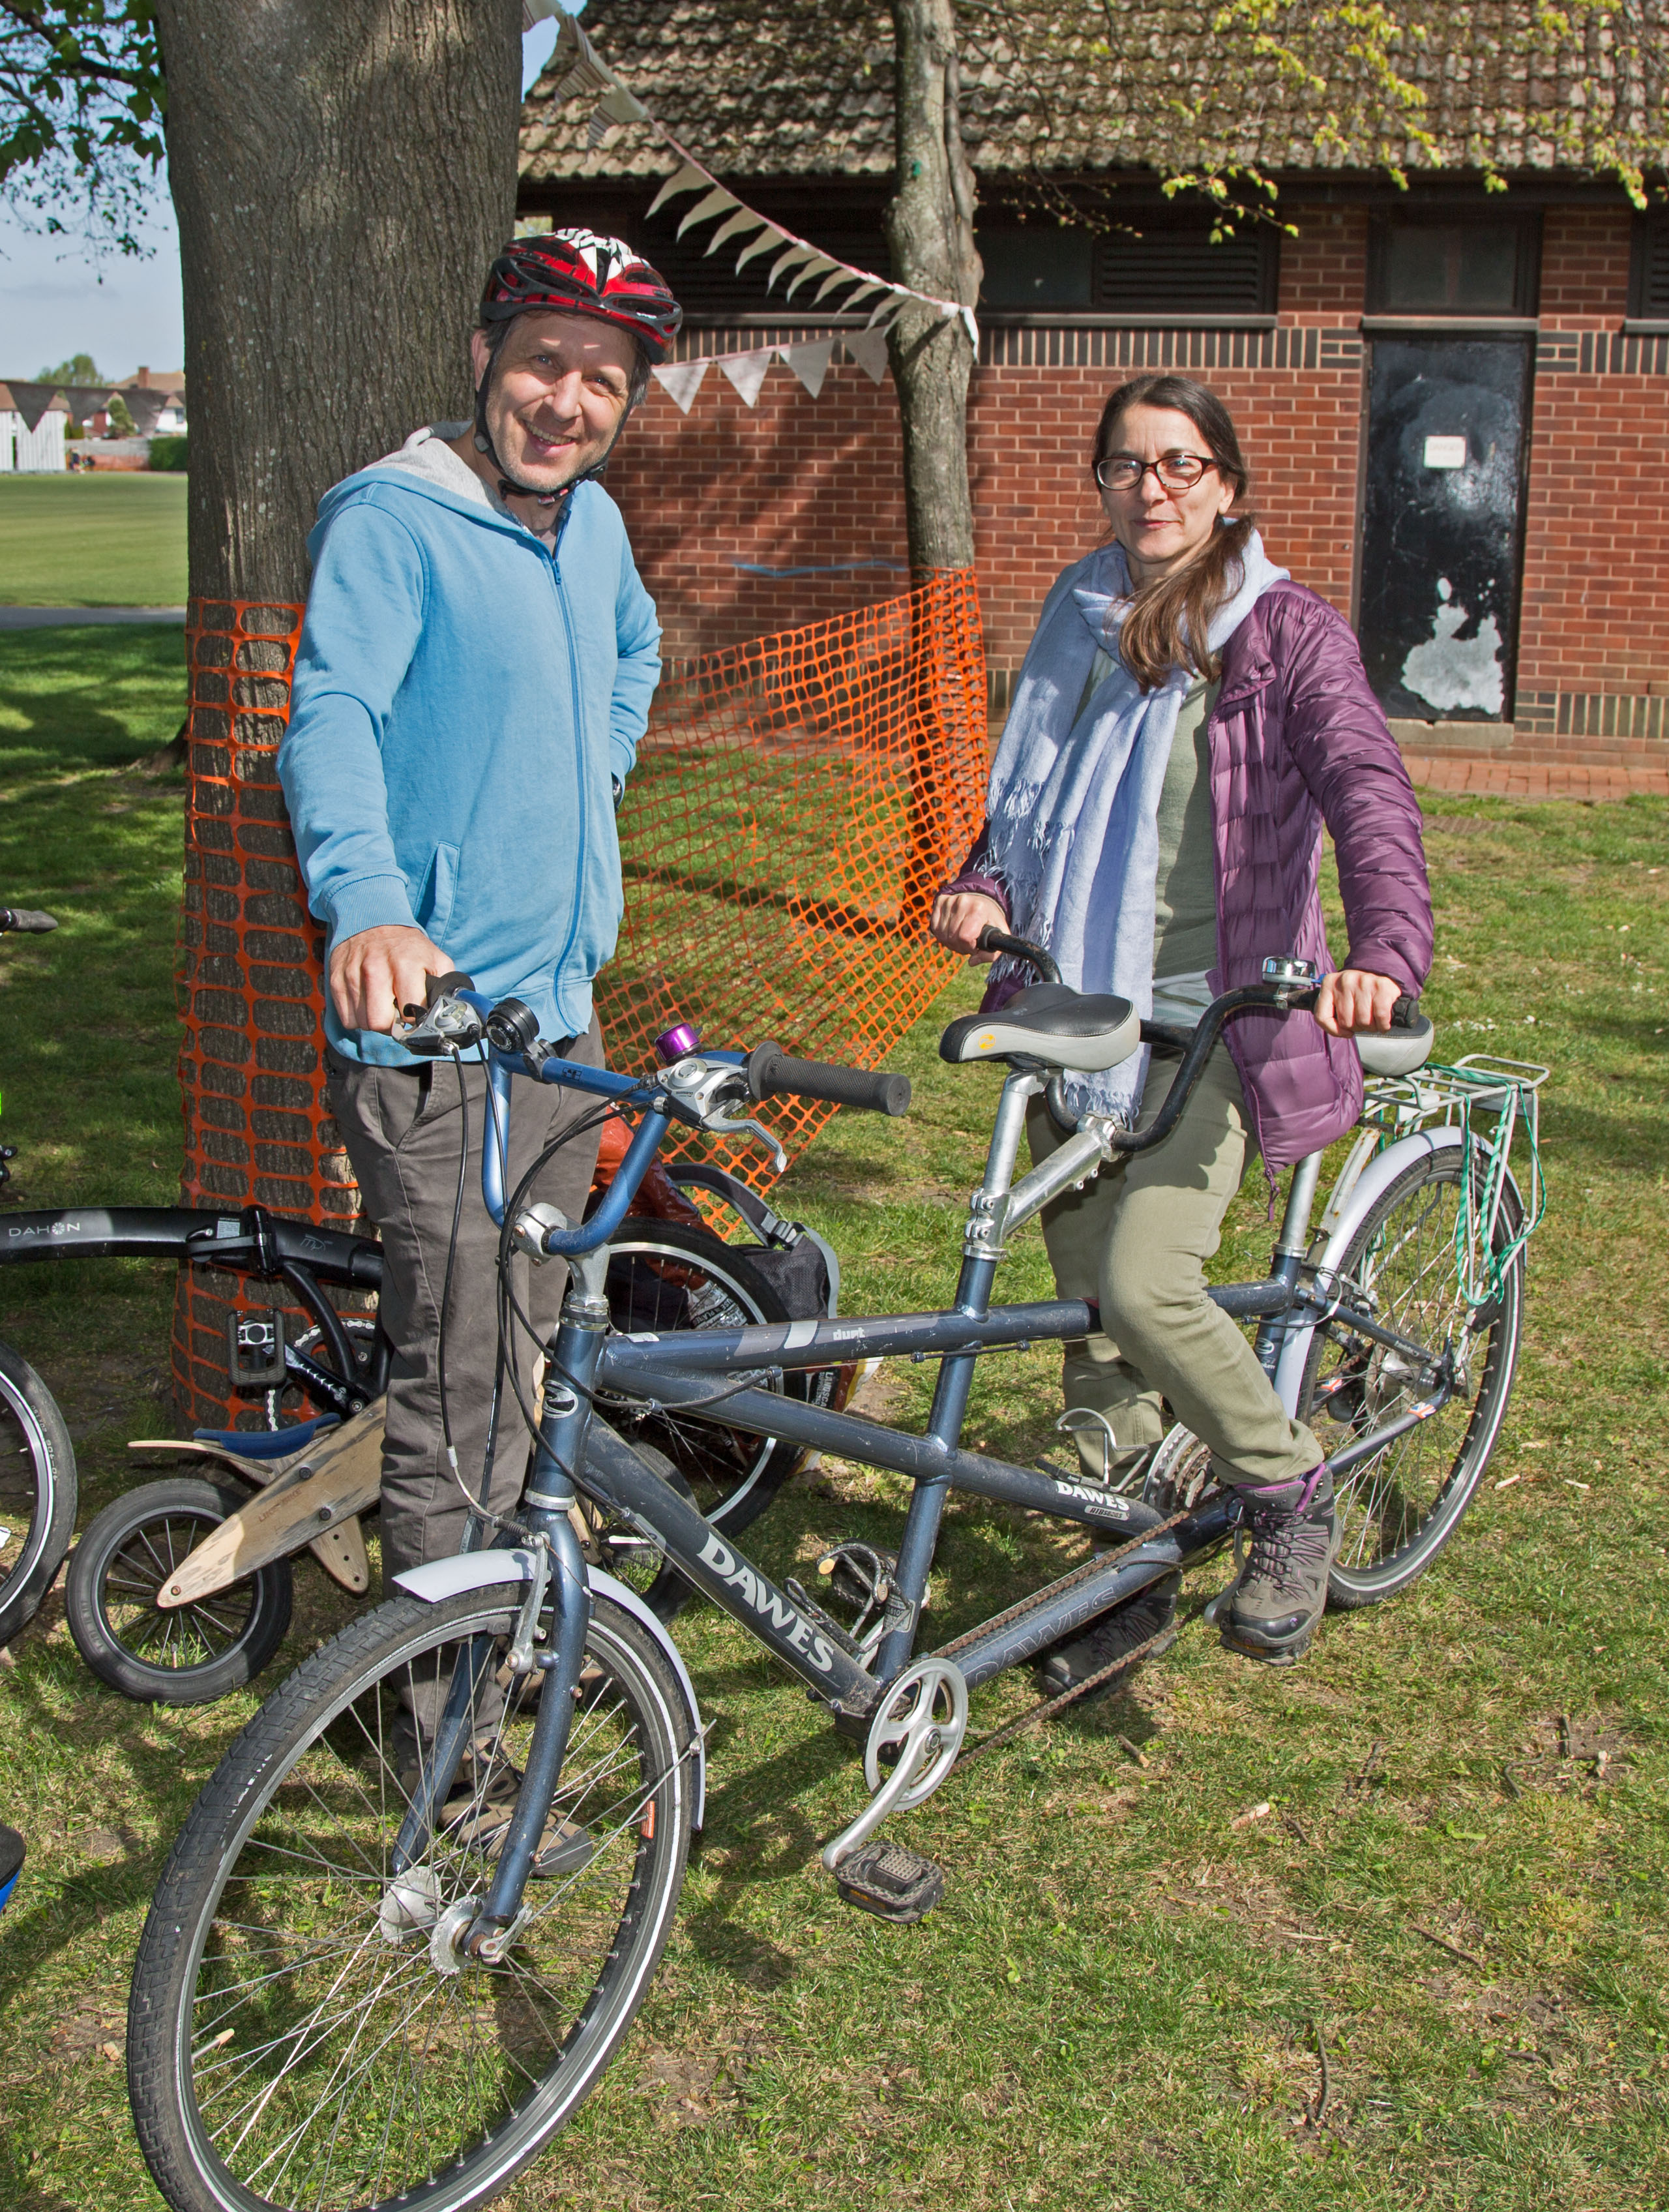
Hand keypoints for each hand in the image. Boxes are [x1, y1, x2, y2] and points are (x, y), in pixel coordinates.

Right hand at [328, 924, 450, 1032]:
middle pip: (379, 1023)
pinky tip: (367, 1000)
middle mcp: (375, 969)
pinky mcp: (336, 979)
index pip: (408, 1014)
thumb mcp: (434, 958)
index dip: (413, 1018)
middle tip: (396, 1011)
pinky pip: (346, 1017)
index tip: (414, 1012)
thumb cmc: (406, 947)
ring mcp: (352, 974)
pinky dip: (357, 1015)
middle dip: (390, 1024)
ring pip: (361, 1022)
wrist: (371, 921)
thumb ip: (445, 985)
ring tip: (382, 1002)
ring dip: (373, 1019)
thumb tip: (450, 1010)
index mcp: (405, 964)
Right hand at [930, 890, 1009, 962]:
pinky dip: (942, 934)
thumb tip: (972, 962)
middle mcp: (963, 901)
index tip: (974, 946)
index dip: (969, 947)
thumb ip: (990, 954)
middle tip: (967, 943)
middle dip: (960, 947)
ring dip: (950, 942)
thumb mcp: (997, 937)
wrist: (982, 902)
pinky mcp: (940, 901)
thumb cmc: (990, 921)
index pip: (965, 937)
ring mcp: (950, 901)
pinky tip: (951, 931)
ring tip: (960, 937)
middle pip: (952, 937)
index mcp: (979, 909)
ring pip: (942, 934)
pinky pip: (935, 927)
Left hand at [1315, 968, 1401, 1035]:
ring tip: (1372, 1018)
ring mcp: (1363, 981)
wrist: (1381, 972)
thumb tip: (1344, 1032)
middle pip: (1346, 1022)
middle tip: (1362, 1019)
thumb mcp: (1339, 997)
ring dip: (1370, 1026)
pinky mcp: (1381, 985)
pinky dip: (1383, 1024)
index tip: (1345, 1031)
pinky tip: (1382, 1021)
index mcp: (1329, 983)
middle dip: (1357, 1027)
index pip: (1322, 1017)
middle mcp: (1345, 981)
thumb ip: (1331, 1014)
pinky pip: (1381, 1016)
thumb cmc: (1357, 991)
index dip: (1334, 1030)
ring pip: (1363, 1021)